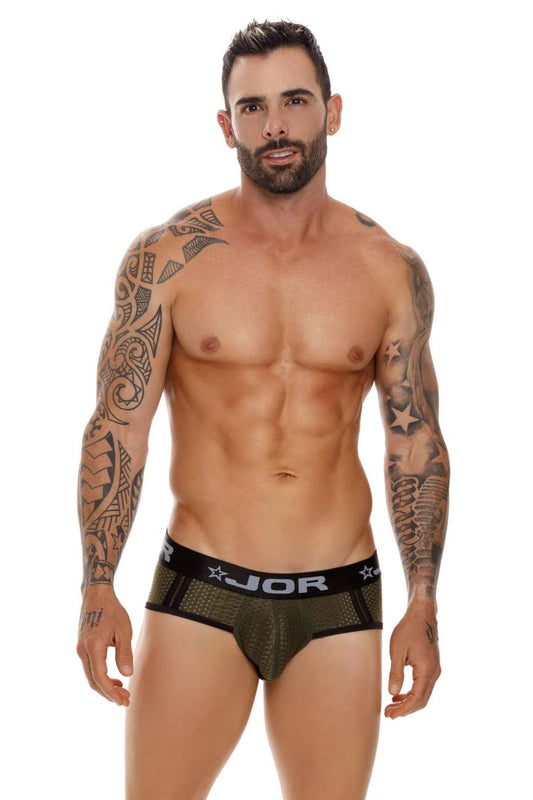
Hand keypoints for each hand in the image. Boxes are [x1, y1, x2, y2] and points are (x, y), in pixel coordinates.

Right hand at [77, 585, 132, 705]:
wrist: (96, 595)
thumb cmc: (112, 610)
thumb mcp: (123, 630)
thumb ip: (124, 653)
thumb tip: (127, 674)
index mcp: (93, 647)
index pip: (100, 678)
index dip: (110, 693)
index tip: (122, 701)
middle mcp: (83, 651)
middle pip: (93, 681)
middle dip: (108, 694)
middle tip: (125, 700)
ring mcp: (81, 649)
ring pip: (91, 676)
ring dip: (105, 686)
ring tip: (123, 692)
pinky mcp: (83, 647)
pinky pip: (91, 667)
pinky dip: (101, 677)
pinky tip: (115, 679)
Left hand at [385, 601, 440, 718]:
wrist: (422, 614)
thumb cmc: (409, 629)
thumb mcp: (397, 650)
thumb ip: (396, 673)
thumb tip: (393, 692)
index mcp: (426, 670)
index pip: (416, 698)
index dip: (403, 709)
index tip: (391, 715)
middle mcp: (434, 672)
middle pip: (421, 700)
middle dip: (405, 709)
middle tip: (389, 713)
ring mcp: (435, 669)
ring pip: (423, 694)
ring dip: (408, 702)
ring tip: (392, 705)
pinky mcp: (432, 666)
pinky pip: (423, 685)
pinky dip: (412, 693)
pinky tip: (399, 693)